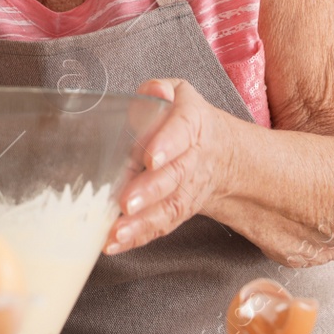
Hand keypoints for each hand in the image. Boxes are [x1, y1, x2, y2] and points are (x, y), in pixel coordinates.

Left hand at [104, 78, 238, 254]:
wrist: (219, 153)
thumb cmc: (182, 118)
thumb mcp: (176, 94)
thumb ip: (160, 91)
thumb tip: (155, 90)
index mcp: (192, 122)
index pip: (182, 131)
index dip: (167, 144)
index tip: (151, 158)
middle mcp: (193, 158)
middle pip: (175, 175)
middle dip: (151, 190)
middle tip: (127, 202)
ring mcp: (188, 188)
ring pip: (169, 207)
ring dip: (142, 223)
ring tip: (116, 232)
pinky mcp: (179, 209)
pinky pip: (161, 224)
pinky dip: (138, 237)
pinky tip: (113, 243)